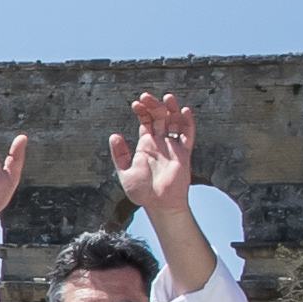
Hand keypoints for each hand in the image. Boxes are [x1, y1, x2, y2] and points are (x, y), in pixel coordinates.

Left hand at [110, 89, 198, 217]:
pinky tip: (184, 110)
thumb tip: (114, 135)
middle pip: (159, 118)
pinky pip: (188, 135)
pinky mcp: (184, 154)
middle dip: (154, 106)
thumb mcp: (124, 172)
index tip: (135, 103)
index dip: (142, 111)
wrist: (158, 205)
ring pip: (175, 122)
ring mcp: (173, 147)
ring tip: (167, 97)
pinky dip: (187, 122)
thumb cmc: (142, 192)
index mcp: (146, 145)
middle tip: (146, 96)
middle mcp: (160, 143)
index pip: (146, 122)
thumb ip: (120, 154)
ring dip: (172, 109)